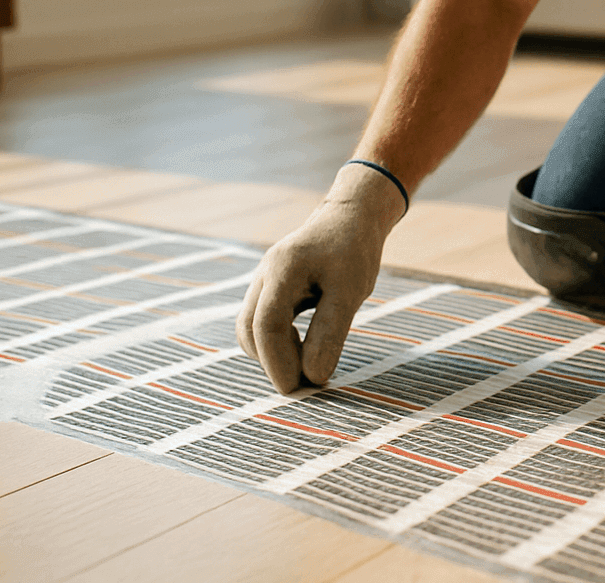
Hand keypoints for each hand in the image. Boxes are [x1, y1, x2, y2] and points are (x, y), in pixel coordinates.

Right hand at [236, 164, 404, 393]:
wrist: (353, 215)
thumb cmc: (354, 249)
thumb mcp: (350, 290)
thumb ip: (330, 331)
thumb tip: (313, 376)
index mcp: (283, 270)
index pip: (267, 326)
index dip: (278, 363)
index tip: (300, 389)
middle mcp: (265, 274)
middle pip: (250, 330)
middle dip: (272, 362)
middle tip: (305, 385)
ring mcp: (264, 279)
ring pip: (252, 327)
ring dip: (273, 352)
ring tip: (309, 365)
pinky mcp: (272, 286)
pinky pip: (263, 320)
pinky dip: (278, 340)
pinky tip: (306, 346)